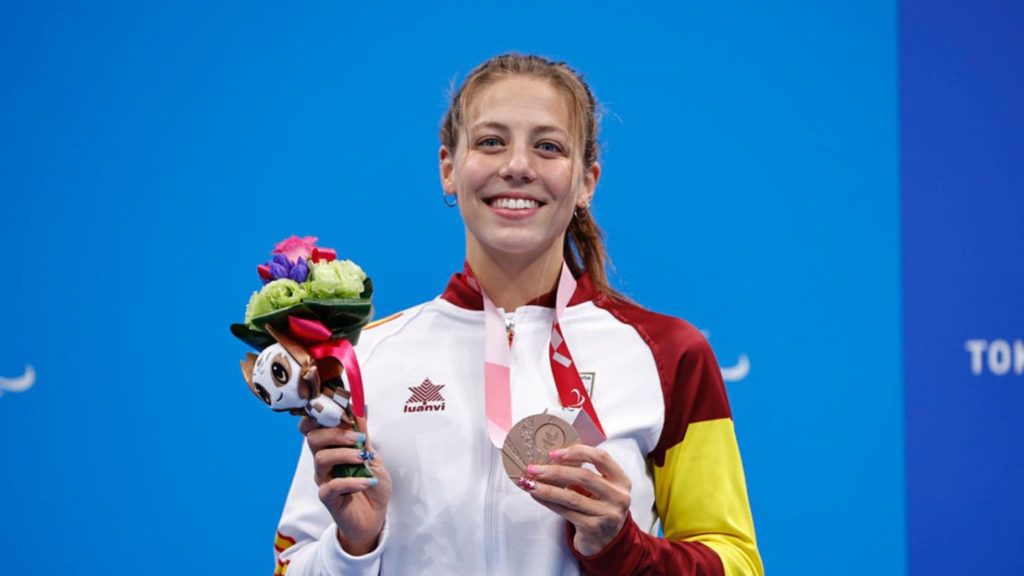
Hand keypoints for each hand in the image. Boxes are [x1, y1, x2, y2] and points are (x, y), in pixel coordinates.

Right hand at [299, 416, 391, 554]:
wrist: (375, 515)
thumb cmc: (371, 484)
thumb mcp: (372, 456)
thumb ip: (363, 436)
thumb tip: (361, 408)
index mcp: (331, 447)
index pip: (313, 427)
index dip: (318, 416)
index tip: (339, 410)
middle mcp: (324, 461)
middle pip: (313, 438)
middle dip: (335, 433)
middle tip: (357, 439)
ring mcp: (324, 479)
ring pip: (320, 459)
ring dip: (344, 455)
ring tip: (363, 459)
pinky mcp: (328, 498)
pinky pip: (330, 487)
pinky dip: (351, 481)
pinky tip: (366, 482)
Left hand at [522, 445, 631, 555]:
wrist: (606, 542)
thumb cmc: (599, 508)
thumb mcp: (600, 489)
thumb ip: (584, 474)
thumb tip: (550, 460)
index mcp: (621, 481)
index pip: (601, 457)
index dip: (578, 452)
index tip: (555, 452)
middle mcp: (618, 497)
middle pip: (584, 477)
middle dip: (555, 471)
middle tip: (534, 468)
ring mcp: (607, 514)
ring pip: (572, 497)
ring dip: (547, 488)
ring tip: (529, 482)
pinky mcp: (593, 528)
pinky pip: (566, 511)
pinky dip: (548, 502)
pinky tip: (536, 495)